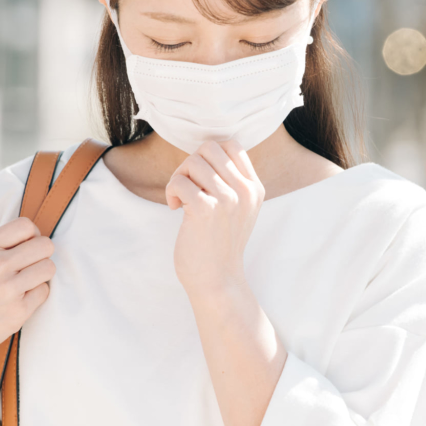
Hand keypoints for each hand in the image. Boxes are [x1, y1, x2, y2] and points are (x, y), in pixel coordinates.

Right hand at [0, 217, 56, 369]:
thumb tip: (30, 236)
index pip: (26, 225)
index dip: (32, 235)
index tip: (26, 247)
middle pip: (45, 245)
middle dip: (41, 254)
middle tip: (30, 266)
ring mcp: (8, 288)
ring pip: (49, 268)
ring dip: (41, 275)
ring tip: (26, 282)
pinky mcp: (17, 311)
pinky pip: (44, 292)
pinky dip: (36, 295)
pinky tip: (21, 299)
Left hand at [165, 140, 264, 294]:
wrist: (217, 280)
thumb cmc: (220, 243)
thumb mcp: (239, 209)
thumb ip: (231, 181)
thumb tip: (204, 151)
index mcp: (254, 188)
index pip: (231, 145)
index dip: (209, 156)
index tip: (202, 178)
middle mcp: (245, 191)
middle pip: (209, 148)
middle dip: (191, 164)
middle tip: (187, 187)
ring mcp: (227, 199)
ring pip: (192, 162)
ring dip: (179, 179)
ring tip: (181, 200)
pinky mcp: (205, 209)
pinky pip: (179, 181)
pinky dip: (171, 192)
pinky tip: (175, 208)